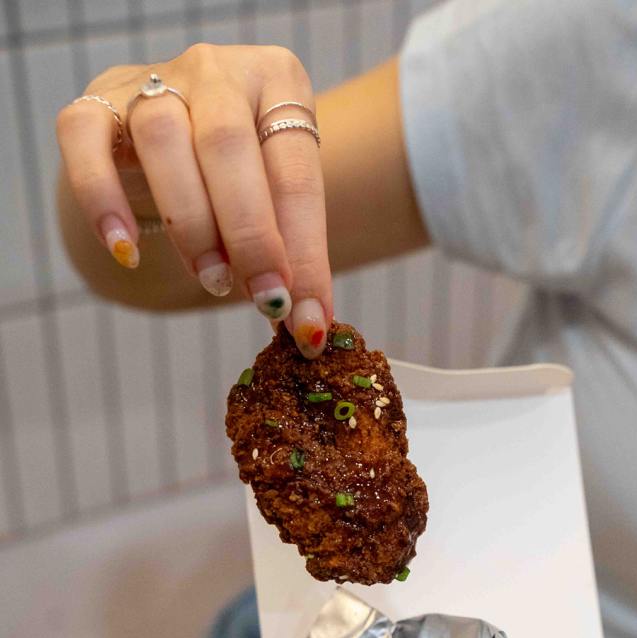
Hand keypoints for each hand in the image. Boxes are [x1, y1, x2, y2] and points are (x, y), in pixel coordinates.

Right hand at [56, 44, 331, 355]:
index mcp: (278, 81)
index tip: (309, 317)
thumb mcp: (276, 200)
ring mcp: (148, 82)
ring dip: (191, 224)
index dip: (305, 251)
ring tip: (214, 281)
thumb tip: (307, 323)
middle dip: (252, 237)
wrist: (170, 145)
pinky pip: (85, 143)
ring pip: (162, 138)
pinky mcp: (93, 107)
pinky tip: (126, 253)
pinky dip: (102, 201)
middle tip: (266, 301)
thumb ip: (288, 248)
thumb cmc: (239, 178)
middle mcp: (215, 72)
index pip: (296, 172)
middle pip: (228, 145)